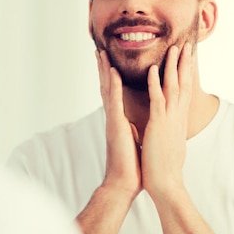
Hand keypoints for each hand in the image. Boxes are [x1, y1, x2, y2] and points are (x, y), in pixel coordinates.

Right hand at [96, 50, 141, 197]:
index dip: (110, 77)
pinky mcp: (116, 126)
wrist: (124, 184)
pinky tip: (112, 72)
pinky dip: (113, 86)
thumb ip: (131, 128)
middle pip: (106, 87)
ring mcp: (113, 120)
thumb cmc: (130, 165)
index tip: (109, 62)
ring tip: (102, 53)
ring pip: (107, 90)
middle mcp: (113, 118)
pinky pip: (115, 102)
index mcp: (118, 120)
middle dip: (103, 68)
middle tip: (100, 50)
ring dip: (104, 70)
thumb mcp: (133, 140)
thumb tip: (133, 124)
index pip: (113, 94)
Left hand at [140, 43, 193, 199]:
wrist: (165, 184)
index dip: (187, 73)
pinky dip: (155, 83)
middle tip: (187, 45)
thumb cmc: (166, 167)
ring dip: (172, 66)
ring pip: (173, 86)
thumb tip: (174, 125)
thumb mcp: (172, 142)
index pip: (185, 91)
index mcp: (179, 120)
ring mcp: (169, 119)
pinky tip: (153, 69)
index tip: (188, 58)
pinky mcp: (158, 124)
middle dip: (185, 63)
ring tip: (173, 48)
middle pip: (184, 83)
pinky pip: (157, 99)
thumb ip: (173, 130)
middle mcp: (177, 116)